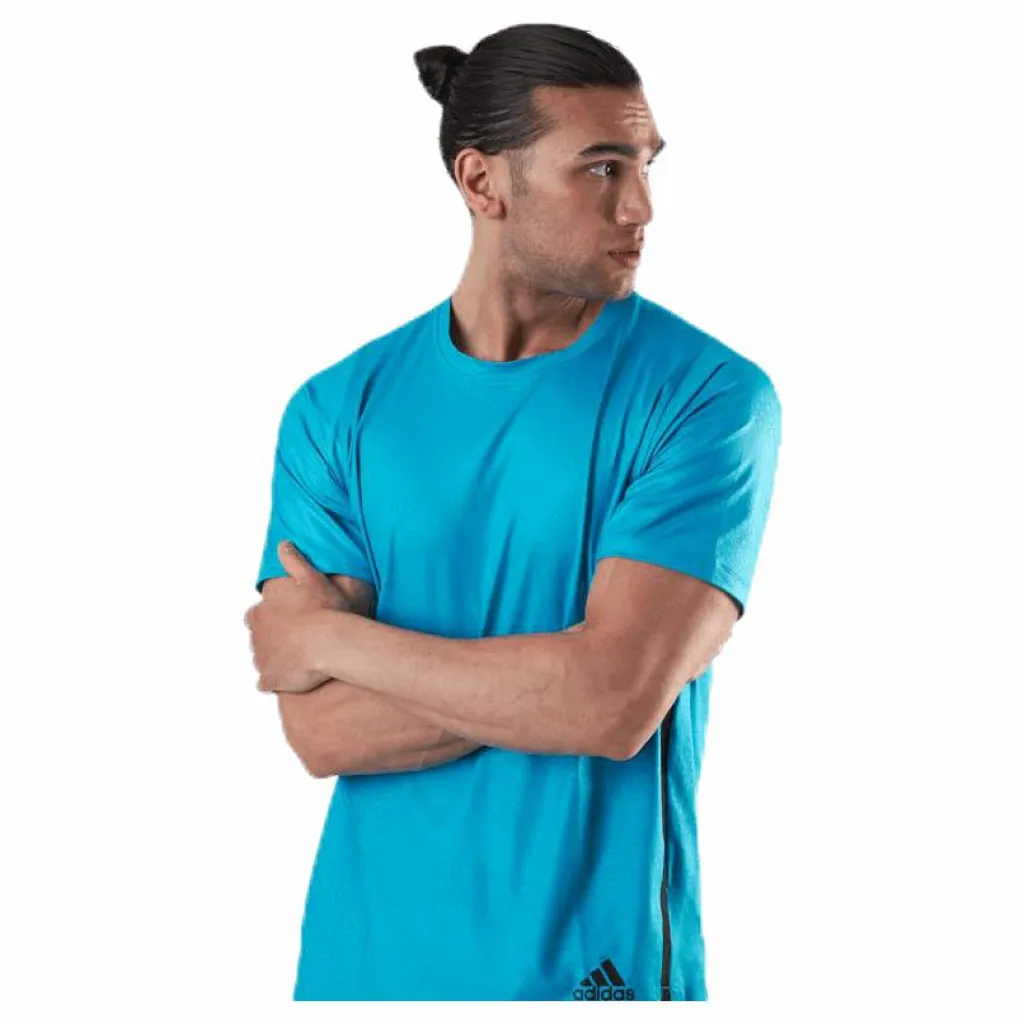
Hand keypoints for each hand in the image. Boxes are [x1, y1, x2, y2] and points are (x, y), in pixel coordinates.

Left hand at [244, 540, 349, 692]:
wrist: (330, 643)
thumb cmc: (323, 610)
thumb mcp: (311, 578)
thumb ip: (294, 561)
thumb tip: (283, 544)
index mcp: (261, 612)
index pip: (255, 615)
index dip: (271, 617)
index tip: (287, 618)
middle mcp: (255, 636)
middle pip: (257, 638)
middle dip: (270, 638)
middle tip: (293, 638)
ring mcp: (262, 659)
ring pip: (261, 660)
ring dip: (274, 659)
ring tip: (296, 658)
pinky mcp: (271, 679)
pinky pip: (266, 683)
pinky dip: (275, 681)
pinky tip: (289, 677)